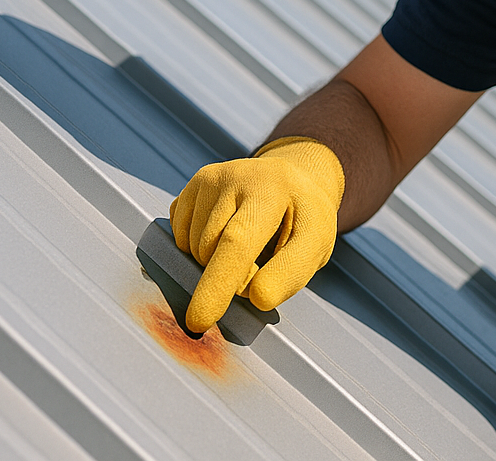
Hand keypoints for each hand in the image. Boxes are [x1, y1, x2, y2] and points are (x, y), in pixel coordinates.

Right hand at [169, 137, 344, 332]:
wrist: (292, 181)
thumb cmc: (303, 219)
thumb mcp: (315, 243)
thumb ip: (291, 272)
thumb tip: (257, 298)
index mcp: (272, 188)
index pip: (238, 242)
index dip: (218, 284)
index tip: (199, 320)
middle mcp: (236, 176)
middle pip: (211, 250)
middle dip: (228, 277)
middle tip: (260, 263)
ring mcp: (210, 178)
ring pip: (192, 247)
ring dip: (215, 264)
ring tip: (246, 245)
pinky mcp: (193, 186)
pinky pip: (180, 237)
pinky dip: (198, 249)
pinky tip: (224, 235)